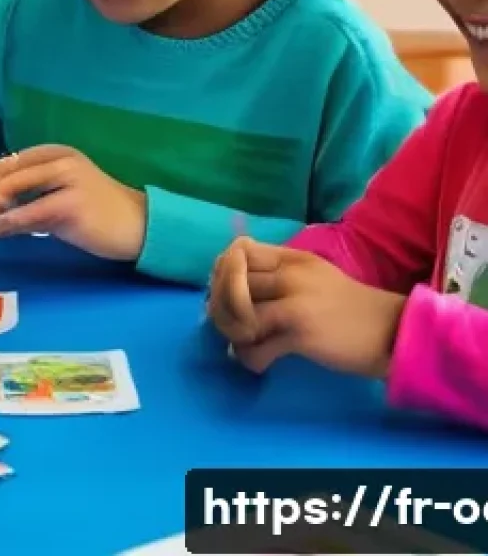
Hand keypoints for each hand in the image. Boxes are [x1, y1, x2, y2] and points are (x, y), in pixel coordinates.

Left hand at [0, 145, 146, 260]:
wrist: (138, 226)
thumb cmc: (98, 212)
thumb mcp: (60, 194)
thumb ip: (30, 192)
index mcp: (56, 152)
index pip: (7, 161)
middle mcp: (60, 159)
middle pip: (5, 173)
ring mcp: (66, 179)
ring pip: (12, 192)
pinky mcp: (70, 204)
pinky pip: (27, 214)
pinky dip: (4, 223)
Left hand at [209, 238, 406, 378]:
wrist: (393, 332)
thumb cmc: (350, 307)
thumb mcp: (314, 276)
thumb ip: (279, 274)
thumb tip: (235, 285)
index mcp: (291, 258)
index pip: (238, 251)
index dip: (222, 271)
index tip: (224, 291)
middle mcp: (289, 275)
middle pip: (231, 279)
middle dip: (219, 304)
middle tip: (227, 324)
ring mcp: (294, 303)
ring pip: (236, 310)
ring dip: (230, 331)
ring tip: (241, 343)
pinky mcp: (299, 334)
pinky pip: (255, 345)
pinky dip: (247, 357)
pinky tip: (256, 361)